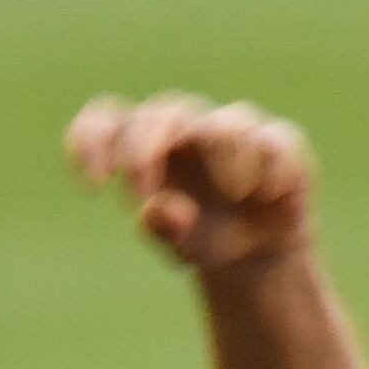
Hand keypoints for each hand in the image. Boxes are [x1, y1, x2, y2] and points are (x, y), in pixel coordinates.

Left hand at [68, 92, 316, 273]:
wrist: (260, 255)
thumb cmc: (206, 238)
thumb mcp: (182, 247)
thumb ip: (165, 230)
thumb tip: (159, 209)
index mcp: (146, 147)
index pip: (107, 121)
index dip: (92, 141)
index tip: (92, 185)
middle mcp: (186, 129)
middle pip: (159, 114)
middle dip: (144, 151)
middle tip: (142, 195)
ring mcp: (231, 129)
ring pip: (220, 125)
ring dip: (220, 158)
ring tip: (234, 194)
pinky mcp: (276, 140)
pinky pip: (270, 141)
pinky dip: (267, 167)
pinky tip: (264, 194)